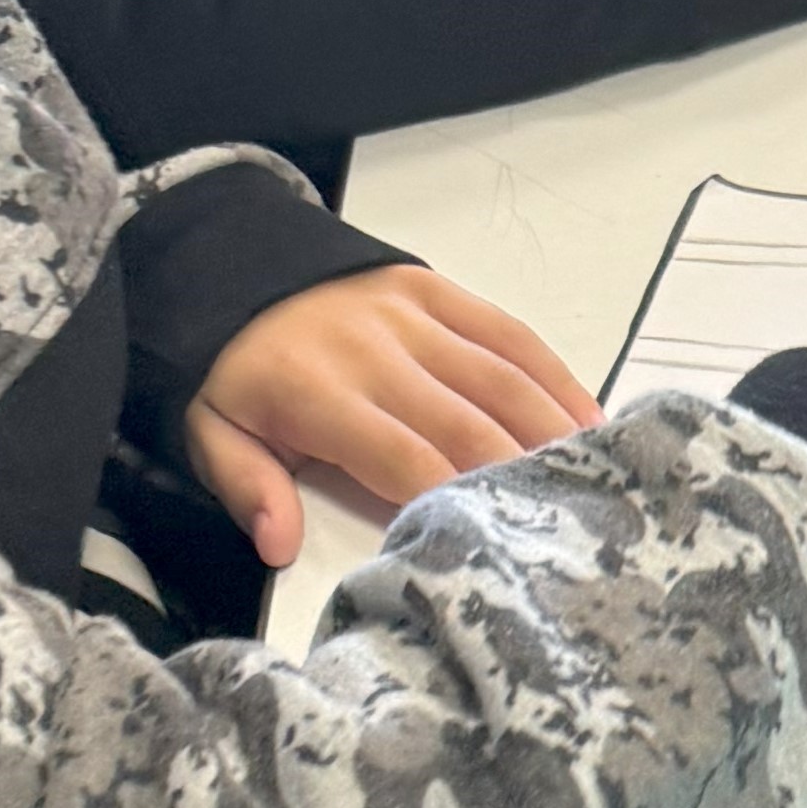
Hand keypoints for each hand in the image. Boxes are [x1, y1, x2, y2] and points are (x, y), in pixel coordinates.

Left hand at [186, 264, 593, 561]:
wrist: (217, 260)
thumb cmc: (229, 367)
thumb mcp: (208, 431)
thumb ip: (248, 488)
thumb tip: (281, 545)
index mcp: (319, 395)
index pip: (407, 459)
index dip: (458, 502)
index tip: (500, 547)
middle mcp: (376, 352)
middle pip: (469, 425)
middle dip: (522, 479)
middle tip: (571, 529)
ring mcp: (411, 317)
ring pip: (501, 379)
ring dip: (552, 432)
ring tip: (598, 481)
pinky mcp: (434, 290)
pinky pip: (507, 333)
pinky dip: (553, 376)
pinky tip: (587, 418)